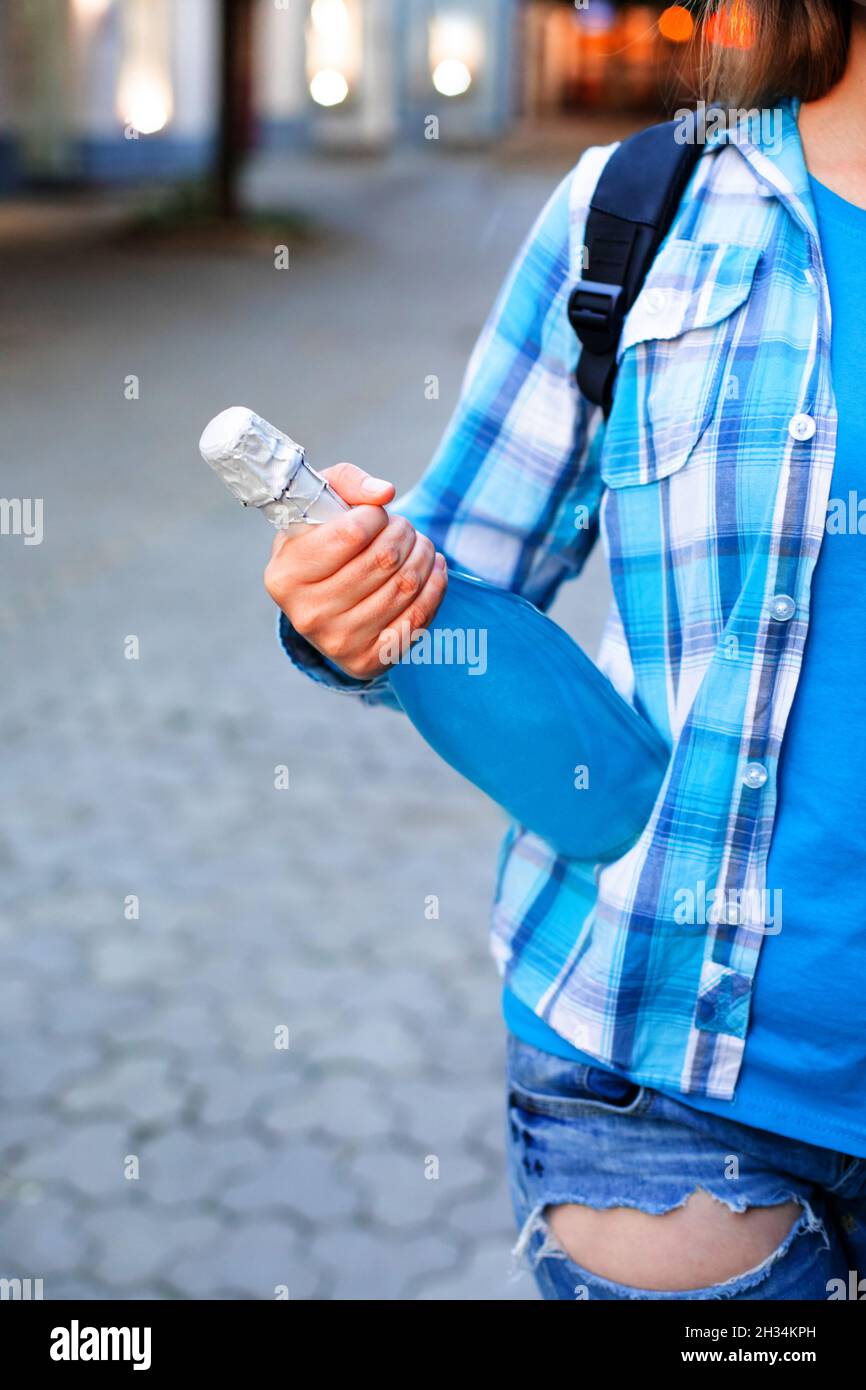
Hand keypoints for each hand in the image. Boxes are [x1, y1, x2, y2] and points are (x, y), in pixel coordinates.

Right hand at [264, 463, 447, 679]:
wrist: (320, 602)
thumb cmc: (320, 543)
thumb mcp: (320, 505)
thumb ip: (347, 482)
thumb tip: (385, 493)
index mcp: (285, 575)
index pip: (352, 533)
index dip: (375, 516)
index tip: (376, 514)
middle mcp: (307, 614)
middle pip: (384, 559)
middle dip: (405, 533)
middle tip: (403, 527)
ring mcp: (338, 642)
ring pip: (405, 585)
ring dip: (423, 555)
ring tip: (419, 544)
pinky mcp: (367, 660)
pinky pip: (418, 618)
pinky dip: (435, 586)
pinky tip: (433, 568)